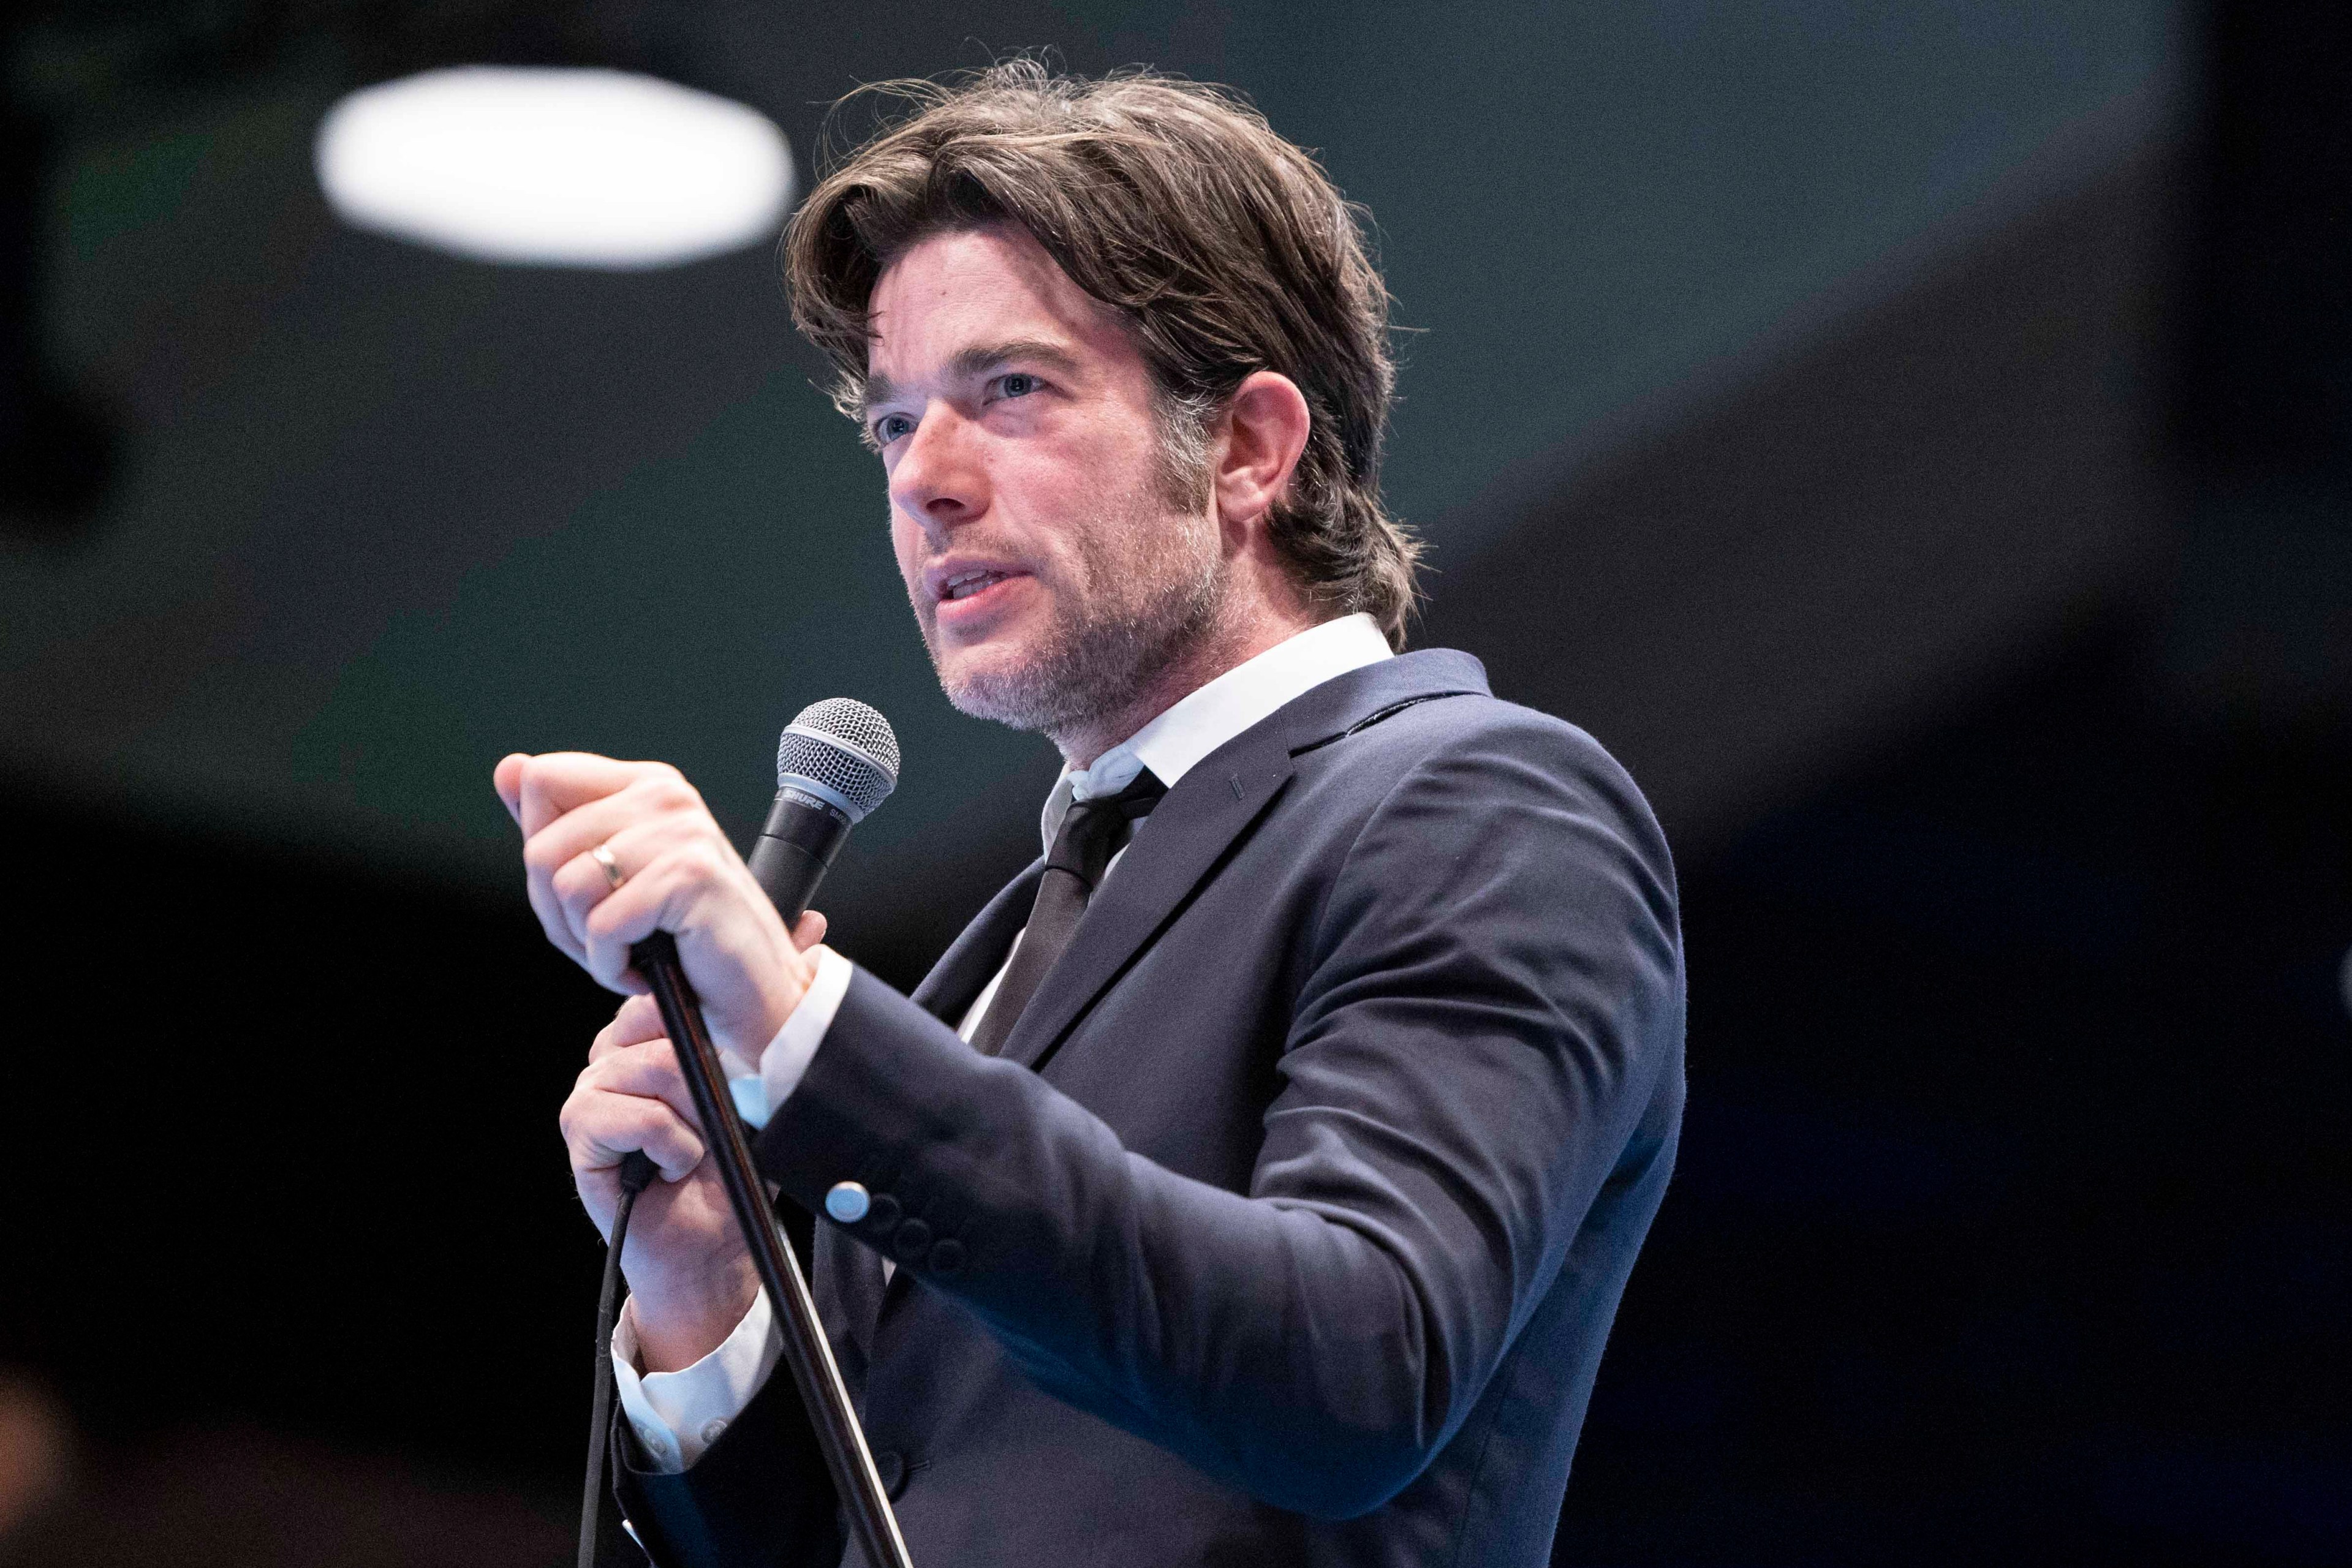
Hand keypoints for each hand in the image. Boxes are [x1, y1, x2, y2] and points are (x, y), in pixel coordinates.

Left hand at [495, 751, 808, 1068]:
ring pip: (565, 887)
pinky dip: (612, 966)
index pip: (542, 779)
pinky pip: (602, 927)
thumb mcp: (614, 874)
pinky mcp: (689, 877)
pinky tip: (647, 969)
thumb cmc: (684, 939)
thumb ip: (561, 821)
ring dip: (587, 943)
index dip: (541, 847)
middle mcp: (666, 796)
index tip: (588, 889)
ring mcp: (681, 833)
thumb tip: (509, 768)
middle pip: (540, 846)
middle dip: (559, 914)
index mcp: (647, 785)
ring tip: (633, 951)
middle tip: (611, 938)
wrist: (757, 991)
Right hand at [563, 917, 830, 1371]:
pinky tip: (673, 1165)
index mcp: (657, 1032)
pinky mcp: (579, 1128)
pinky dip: (666, 1142)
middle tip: (719, 1119)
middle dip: (708, 1076)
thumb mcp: (770, 1081)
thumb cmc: (737, 1167)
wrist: (714, 1248)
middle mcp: (621, 1051)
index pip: (673, 989)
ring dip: (692, 1116)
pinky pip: (626, 1111)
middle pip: (661, 1021)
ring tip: (698, 1146)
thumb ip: (780, 1005)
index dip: (710, 1014)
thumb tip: (811, 925)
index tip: (741, 1049)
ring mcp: (595, 1086)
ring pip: (650, 1066)